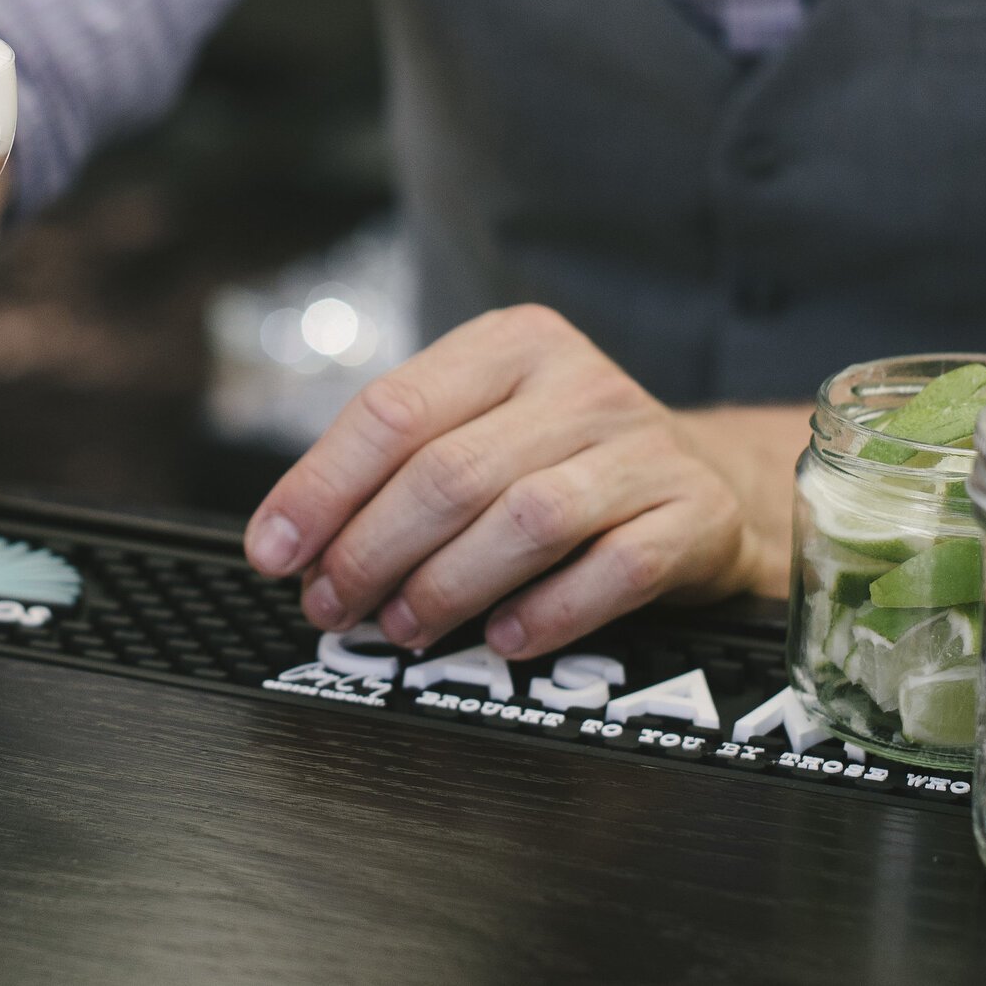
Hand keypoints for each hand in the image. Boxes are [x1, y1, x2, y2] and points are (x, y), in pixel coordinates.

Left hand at [242, 306, 789, 659]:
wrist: (710, 481)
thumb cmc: (564, 462)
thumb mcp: (482, 427)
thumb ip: (395, 466)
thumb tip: (290, 541)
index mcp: (510, 345)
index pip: (394, 410)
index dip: (322, 488)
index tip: (274, 552)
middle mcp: (579, 383)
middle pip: (450, 472)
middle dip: (371, 551)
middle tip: (332, 607)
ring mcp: (643, 447)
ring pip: (527, 520)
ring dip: (447, 587)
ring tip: (402, 628)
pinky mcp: (693, 513)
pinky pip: (616, 569)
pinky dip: (549, 612)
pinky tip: (503, 639)